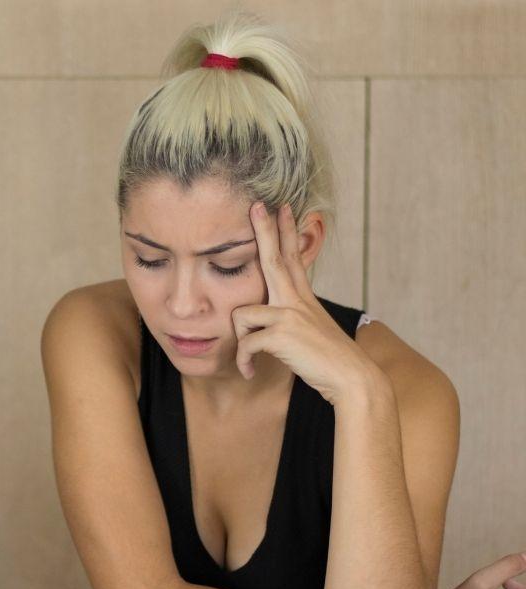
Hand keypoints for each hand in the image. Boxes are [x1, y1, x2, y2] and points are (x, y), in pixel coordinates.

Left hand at [232, 203, 383, 404]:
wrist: (351, 379)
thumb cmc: (328, 361)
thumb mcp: (311, 332)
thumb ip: (293, 319)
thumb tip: (272, 321)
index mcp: (304, 298)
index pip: (293, 258)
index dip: (287, 232)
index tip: (283, 208)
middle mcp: (297, 300)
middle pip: (274, 258)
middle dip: (264, 230)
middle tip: (256, 207)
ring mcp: (290, 314)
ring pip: (241, 314)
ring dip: (241, 342)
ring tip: (249, 360)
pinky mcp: (281, 334)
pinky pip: (246, 343)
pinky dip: (244, 361)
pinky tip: (249, 372)